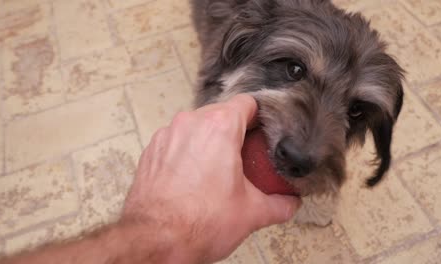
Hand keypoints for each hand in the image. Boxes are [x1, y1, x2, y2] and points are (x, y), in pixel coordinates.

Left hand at [121, 94, 300, 262]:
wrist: (155, 241)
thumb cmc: (197, 223)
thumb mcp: (252, 213)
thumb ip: (280, 204)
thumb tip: (289, 202)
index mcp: (219, 127)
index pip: (247, 103)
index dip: (259, 117)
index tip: (262, 134)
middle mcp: (190, 123)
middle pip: (221, 114)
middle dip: (235, 133)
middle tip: (244, 159)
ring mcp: (167, 135)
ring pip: (197, 127)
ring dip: (209, 142)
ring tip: (217, 170)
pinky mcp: (152, 150)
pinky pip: (176, 141)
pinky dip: (187, 152)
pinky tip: (193, 178)